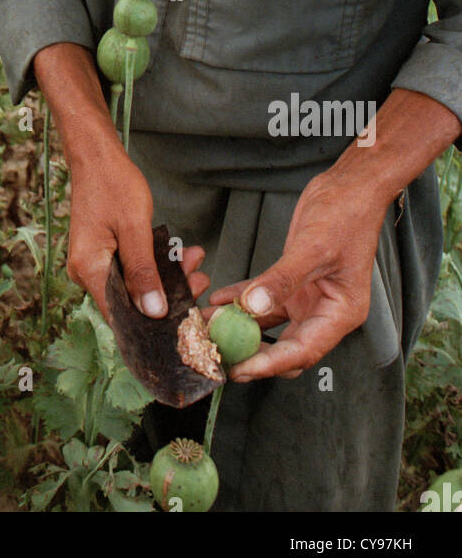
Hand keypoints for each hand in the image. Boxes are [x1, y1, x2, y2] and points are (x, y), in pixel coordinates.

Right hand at [67, 138, 208, 320]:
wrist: (95, 154)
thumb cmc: (113, 183)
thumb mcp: (134, 227)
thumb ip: (144, 271)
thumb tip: (153, 312)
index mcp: (88, 269)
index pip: (120, 316)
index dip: (151, 324)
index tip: (185, 318)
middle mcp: (87, 272)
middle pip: (130, 300)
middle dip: (168, 293)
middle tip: (200, 279)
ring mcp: (95, 263)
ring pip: (135, 284)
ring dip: (166, 275)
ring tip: (195, 261)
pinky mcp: (104, 253)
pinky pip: (132, 268)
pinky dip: (156, 263)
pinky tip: (180, 254)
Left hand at [207, 170, 383, 381]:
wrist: (350, 187)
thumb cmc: (345, 216)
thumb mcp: (313, 248)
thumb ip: (282, 279)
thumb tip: (253, 306)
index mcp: (340, 314)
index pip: (302, 351)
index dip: (269, 364)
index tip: (239, 369)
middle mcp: (324, 313)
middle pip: (285, 346)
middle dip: (251, 352)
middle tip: (218, 353)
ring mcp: (308, 299)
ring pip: (270, 325)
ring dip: (240, 327)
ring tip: (207, 327)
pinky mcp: (293, 284)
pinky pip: (263, 300)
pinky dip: (242, 301)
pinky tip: (218, 301)